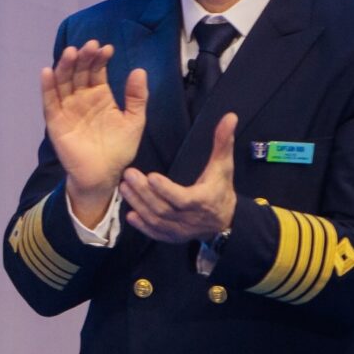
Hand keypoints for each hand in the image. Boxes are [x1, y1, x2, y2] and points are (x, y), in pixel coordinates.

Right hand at [41, 40, 146, 224]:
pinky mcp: (55, 121)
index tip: (107, 48)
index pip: (97, 71)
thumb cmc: (119, 148)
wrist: (104, 174)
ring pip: (63, 82)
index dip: (100, 59)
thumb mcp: (135, 120)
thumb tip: (138, 70)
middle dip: (83, 58)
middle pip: (78, 72)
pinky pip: (50, 101)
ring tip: (71, 52)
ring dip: (65, 66)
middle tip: (90, 46)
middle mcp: (81, 98)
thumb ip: (137, 97)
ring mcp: (67, 108)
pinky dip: (47, 87)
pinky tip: (47, 71)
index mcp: (99, 95)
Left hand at [122, 113, 237, 243]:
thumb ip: (223, 142)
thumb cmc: (220, 188)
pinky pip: (155, 234)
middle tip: (128, 175)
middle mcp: (190, 218)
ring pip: (156, 221)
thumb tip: (230, 116)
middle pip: (163, 209)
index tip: (150, 176)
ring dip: (138, 205)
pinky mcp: (172, 237)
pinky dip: (142, 226)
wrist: (224, 221)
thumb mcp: (223, 166)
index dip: (166, 190)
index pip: (182, 199)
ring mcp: (180, 230)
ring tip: (124, 187)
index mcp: (203, 200)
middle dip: (143, 193)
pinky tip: (129, 214)